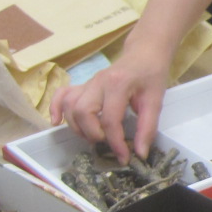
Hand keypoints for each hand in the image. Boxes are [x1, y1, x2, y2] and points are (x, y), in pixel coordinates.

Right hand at [51, 44, 170, 162]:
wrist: (144, 53)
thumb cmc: (151, 75)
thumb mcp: (156, 101)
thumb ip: (147, 128)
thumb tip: (140, 153)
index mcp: (118, 85)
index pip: (109, 119)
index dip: (115, 143)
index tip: (124, 157)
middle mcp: (98, 82)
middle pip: (83, 112)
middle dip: (93, 134)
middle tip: (108, 142)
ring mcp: (88, 82)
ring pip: (70, 106)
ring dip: (78, 127)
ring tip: (94, 136)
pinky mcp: (83, 84)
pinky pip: (62, 95)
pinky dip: (56, 109)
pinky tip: (56, 122)